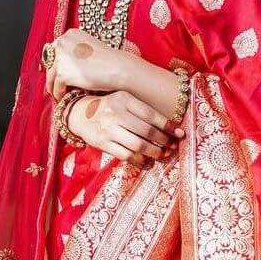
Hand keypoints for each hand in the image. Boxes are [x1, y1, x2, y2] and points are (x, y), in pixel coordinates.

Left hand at [44, 29, 125, 100]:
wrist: (117, 68)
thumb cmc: (110, 60)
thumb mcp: (90, 48)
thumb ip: (76, 52)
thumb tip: (66, 65)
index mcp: (70, 34)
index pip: (56, 49)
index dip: (56, 62)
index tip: (57, 70)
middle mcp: (62, 42)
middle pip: (50, 61)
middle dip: (53, 73)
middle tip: (54, 83)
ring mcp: (61, 58)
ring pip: (51, 75)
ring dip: (52, 85)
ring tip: (57, 93)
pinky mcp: (62, 73)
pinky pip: (55, 86)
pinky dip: (58, 93)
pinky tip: (63, 97)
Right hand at [68, 89, 184, 165]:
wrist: (80, 113)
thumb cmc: (110, 107)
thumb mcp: (124, 100)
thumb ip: (142, 110)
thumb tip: (170, 127)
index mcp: (123, 99)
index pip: (150, 114)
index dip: (167, 125)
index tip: (179, 132)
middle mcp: (115, 113)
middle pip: (146, 131)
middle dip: (163, 141)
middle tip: (172, 146)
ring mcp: (108, 129)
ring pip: (138, 145)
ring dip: (154, 152)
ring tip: (162, 153)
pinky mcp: (102, 143)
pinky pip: (126, 155)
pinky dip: (139, 160)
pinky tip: (146, 160)